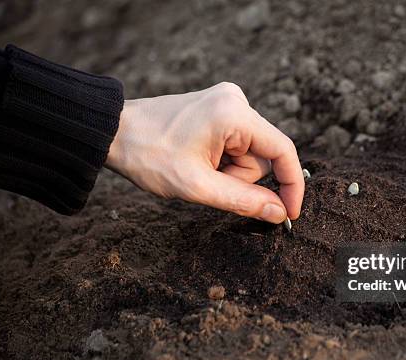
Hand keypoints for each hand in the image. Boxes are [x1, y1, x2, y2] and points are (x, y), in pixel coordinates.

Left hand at [105, 82, 303, 223]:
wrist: (114, 132)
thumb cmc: (149, 156)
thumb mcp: (197, 186)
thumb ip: (243, 201)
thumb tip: (279, 214)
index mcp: (234, 114)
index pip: (283, 150)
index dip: (291, 185)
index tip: (289, 214)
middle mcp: (236, 100)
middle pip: (263, 155)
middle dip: (240, 178)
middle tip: (207, 181)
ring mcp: (227, 101)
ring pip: (249, 153)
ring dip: (229, 171)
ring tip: (197, 168)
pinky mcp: (218, 108)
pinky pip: (237, 143)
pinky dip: (223, 160)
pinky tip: (198, 159)